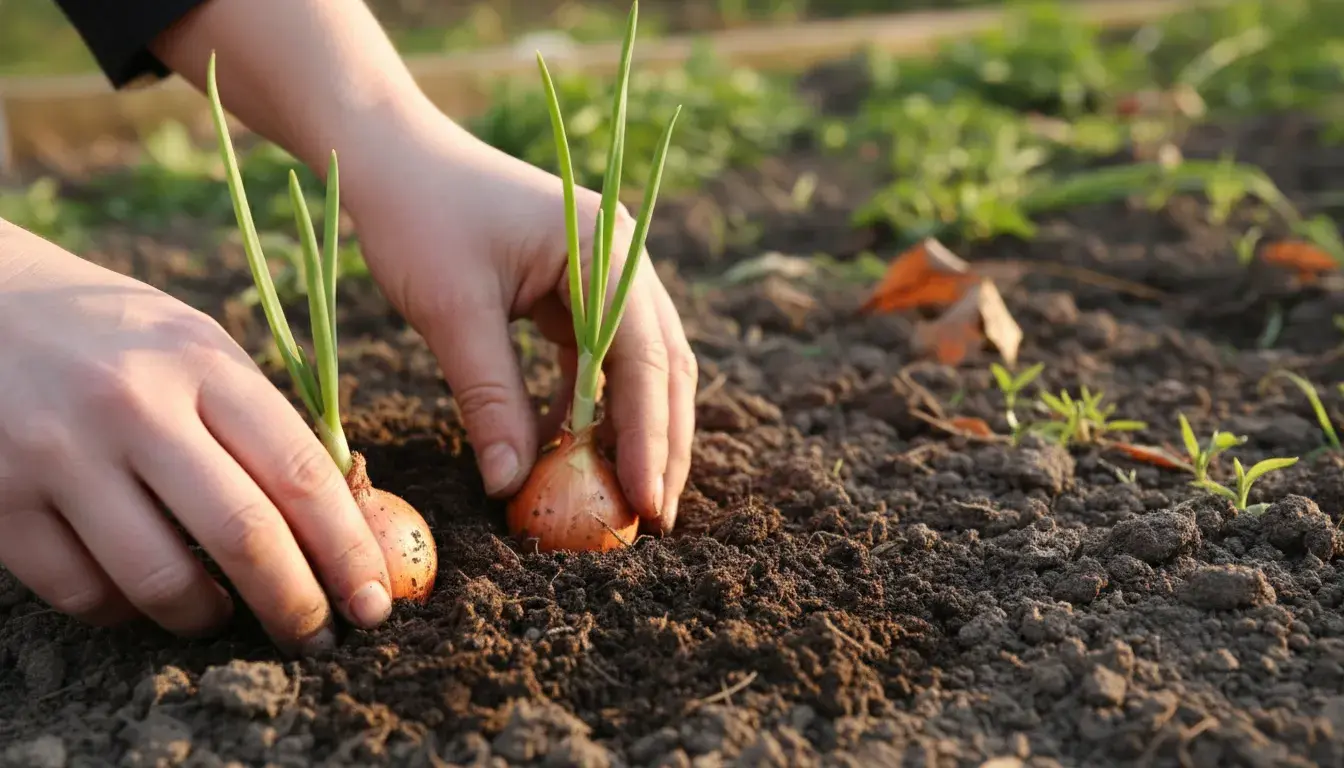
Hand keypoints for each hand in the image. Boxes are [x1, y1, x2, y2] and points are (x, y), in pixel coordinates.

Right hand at [0, 221, 394, 653]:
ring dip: (210, 617)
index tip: (374, 598)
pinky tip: (143, 596)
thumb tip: (342, 516)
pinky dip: (127, 611)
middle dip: (297, 603)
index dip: (349, 549)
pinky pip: (85, 593)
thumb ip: (261, 420)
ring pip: (160, 580)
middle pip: (243, 534)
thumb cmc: (115, 335)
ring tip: (226, 615)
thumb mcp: (196, 344)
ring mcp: (59, 454)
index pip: (300, 471)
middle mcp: (133, 405)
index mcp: (200, 361)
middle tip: (319, 638)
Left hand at [342, 118, 696, 531]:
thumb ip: (490, 398)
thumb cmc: (416, 216)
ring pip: (638, 366)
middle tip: (652, 519)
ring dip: (630, 430)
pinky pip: (598, 357)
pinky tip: (569, 448)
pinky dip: (590, 406)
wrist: (390, 153)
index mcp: (606, 248)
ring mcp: (603, 271)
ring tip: (622, 498)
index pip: (645, 358)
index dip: (649, 437)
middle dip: (659, 443)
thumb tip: (512, 486)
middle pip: (663, 364)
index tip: (646, 504)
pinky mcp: (576, 287)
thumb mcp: (452, 311)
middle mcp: (621, 257)